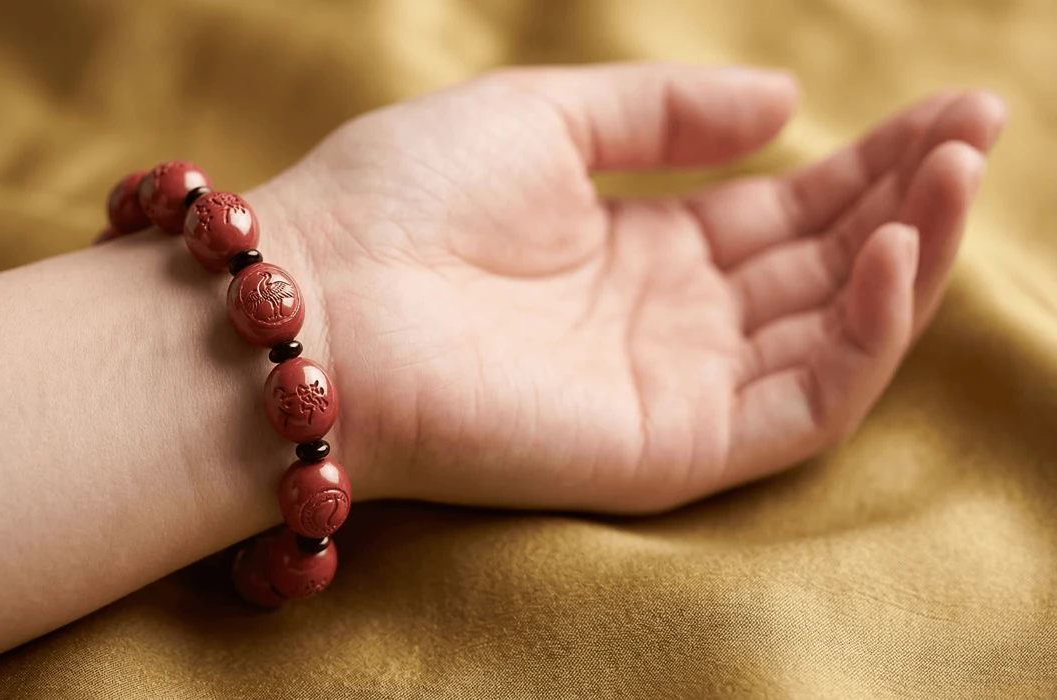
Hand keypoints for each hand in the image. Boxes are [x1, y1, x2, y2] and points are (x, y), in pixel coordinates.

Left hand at [252, 63, 1004, 512]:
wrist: (321, 302)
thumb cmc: (405, 197)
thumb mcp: (548, 118)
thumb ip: (666, 114)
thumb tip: (785, 100)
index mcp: (642, 246)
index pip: (785, 208)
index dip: (871, 159)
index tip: (952, 107)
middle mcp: (670, 321)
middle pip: (821, 265)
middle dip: (906, 198)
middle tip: (980, 129)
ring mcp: (675, 388)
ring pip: (830, 336)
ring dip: (903, 259)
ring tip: (950, 177)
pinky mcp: (671, 450)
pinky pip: (798, 405)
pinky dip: (858, 339)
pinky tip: (884, 255)